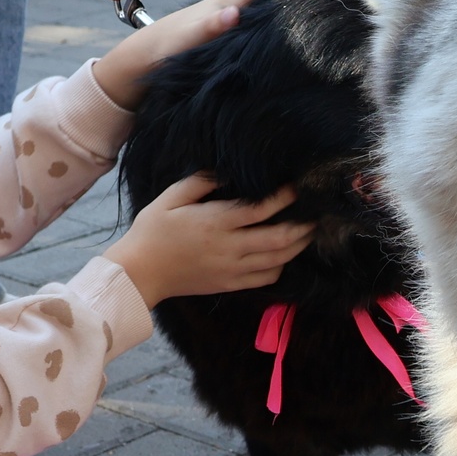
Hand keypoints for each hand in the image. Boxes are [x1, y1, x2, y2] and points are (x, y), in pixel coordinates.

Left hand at [91, 0, 331, 108]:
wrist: (141, 61)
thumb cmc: (163, 50)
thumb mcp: (186, 40)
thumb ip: (209, 26)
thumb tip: (234, 13)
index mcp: (228, 2)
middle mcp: (231, 5)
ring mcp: (229, 17)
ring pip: (269, 2)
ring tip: (322, 4)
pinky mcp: (226, 30)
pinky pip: (261, 18)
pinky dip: (279, 16)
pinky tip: (290, 29)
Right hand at [104, 175, 316, 303]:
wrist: (139, 273)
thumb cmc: (152, 231)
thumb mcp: (170, 198)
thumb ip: (200, 182)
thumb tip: (225, 171)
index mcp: (215, 223)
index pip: (261, 210)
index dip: (284, 198)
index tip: (297, 187)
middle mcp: (229, 247)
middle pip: (279, 238)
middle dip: (303, 226)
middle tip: (317, 214)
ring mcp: (232, 269)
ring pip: (278, 261)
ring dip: (298, 246)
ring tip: (309, 233)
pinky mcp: (230, 284)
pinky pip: (266, 279)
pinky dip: (281, 267)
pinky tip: (285, 256)